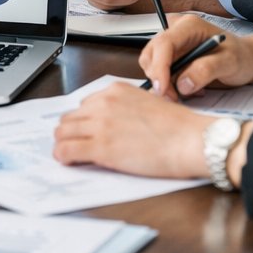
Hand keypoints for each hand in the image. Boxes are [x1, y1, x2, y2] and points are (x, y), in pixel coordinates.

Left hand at [53, 81, 210, 178]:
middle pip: (69, 118)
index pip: (84, 105)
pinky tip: (67, 161)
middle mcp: (103, 103)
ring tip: (70, 154)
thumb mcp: (147, 103)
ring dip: (63, 144)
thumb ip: (126, 108)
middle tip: (75, 144)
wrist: (190, 140)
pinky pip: (66, 150)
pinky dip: (62, 156)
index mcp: (115, 91)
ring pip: (62, 133)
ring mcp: (100, 125)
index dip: (83, 121)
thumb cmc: (178, 127)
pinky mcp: (100, 147)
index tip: (86, 131)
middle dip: (70, 132)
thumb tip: (115, 122)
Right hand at [139, 16, 252, 98]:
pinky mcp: (171, 57)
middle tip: (177, 97)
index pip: (163, 44)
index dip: (159, 67)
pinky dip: (170, 84)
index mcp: (189, 26)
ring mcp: (172, 44)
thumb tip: (182, 84)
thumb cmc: (241, 57)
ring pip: (152, 65)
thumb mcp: (230, 62)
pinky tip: (189, 86)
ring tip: (192, 89)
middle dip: (160, 78)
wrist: (246, 60)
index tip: (163, 89)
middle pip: (152, 54)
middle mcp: (176, 31)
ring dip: (166, 83)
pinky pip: (160, 72)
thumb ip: (206, 70)